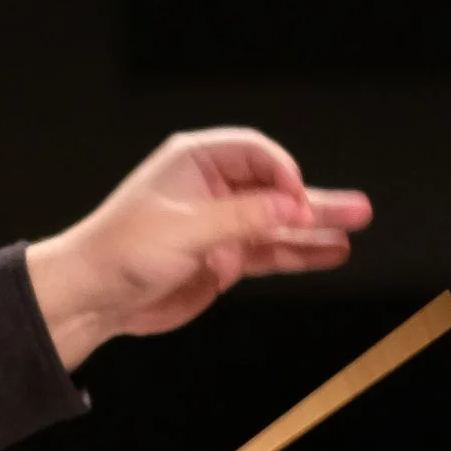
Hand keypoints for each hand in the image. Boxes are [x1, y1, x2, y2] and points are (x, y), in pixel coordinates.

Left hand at [26, 129, 372, 368]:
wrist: (92, 296)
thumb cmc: (120, 250)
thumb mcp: (185, 228)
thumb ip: (244, 217)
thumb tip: (294, 205)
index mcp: (195, 161)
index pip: (256, 154)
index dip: (282, 173)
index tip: (297, 198)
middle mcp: (212, 188)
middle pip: (275, 188)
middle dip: (313, 200)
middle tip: (358, 208)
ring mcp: (220, 225)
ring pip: (277, 223)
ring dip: (313, 228)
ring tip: (353, 229)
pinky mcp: (224, 258)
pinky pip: (269, 252)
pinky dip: (298, 254)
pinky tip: (328, 252)